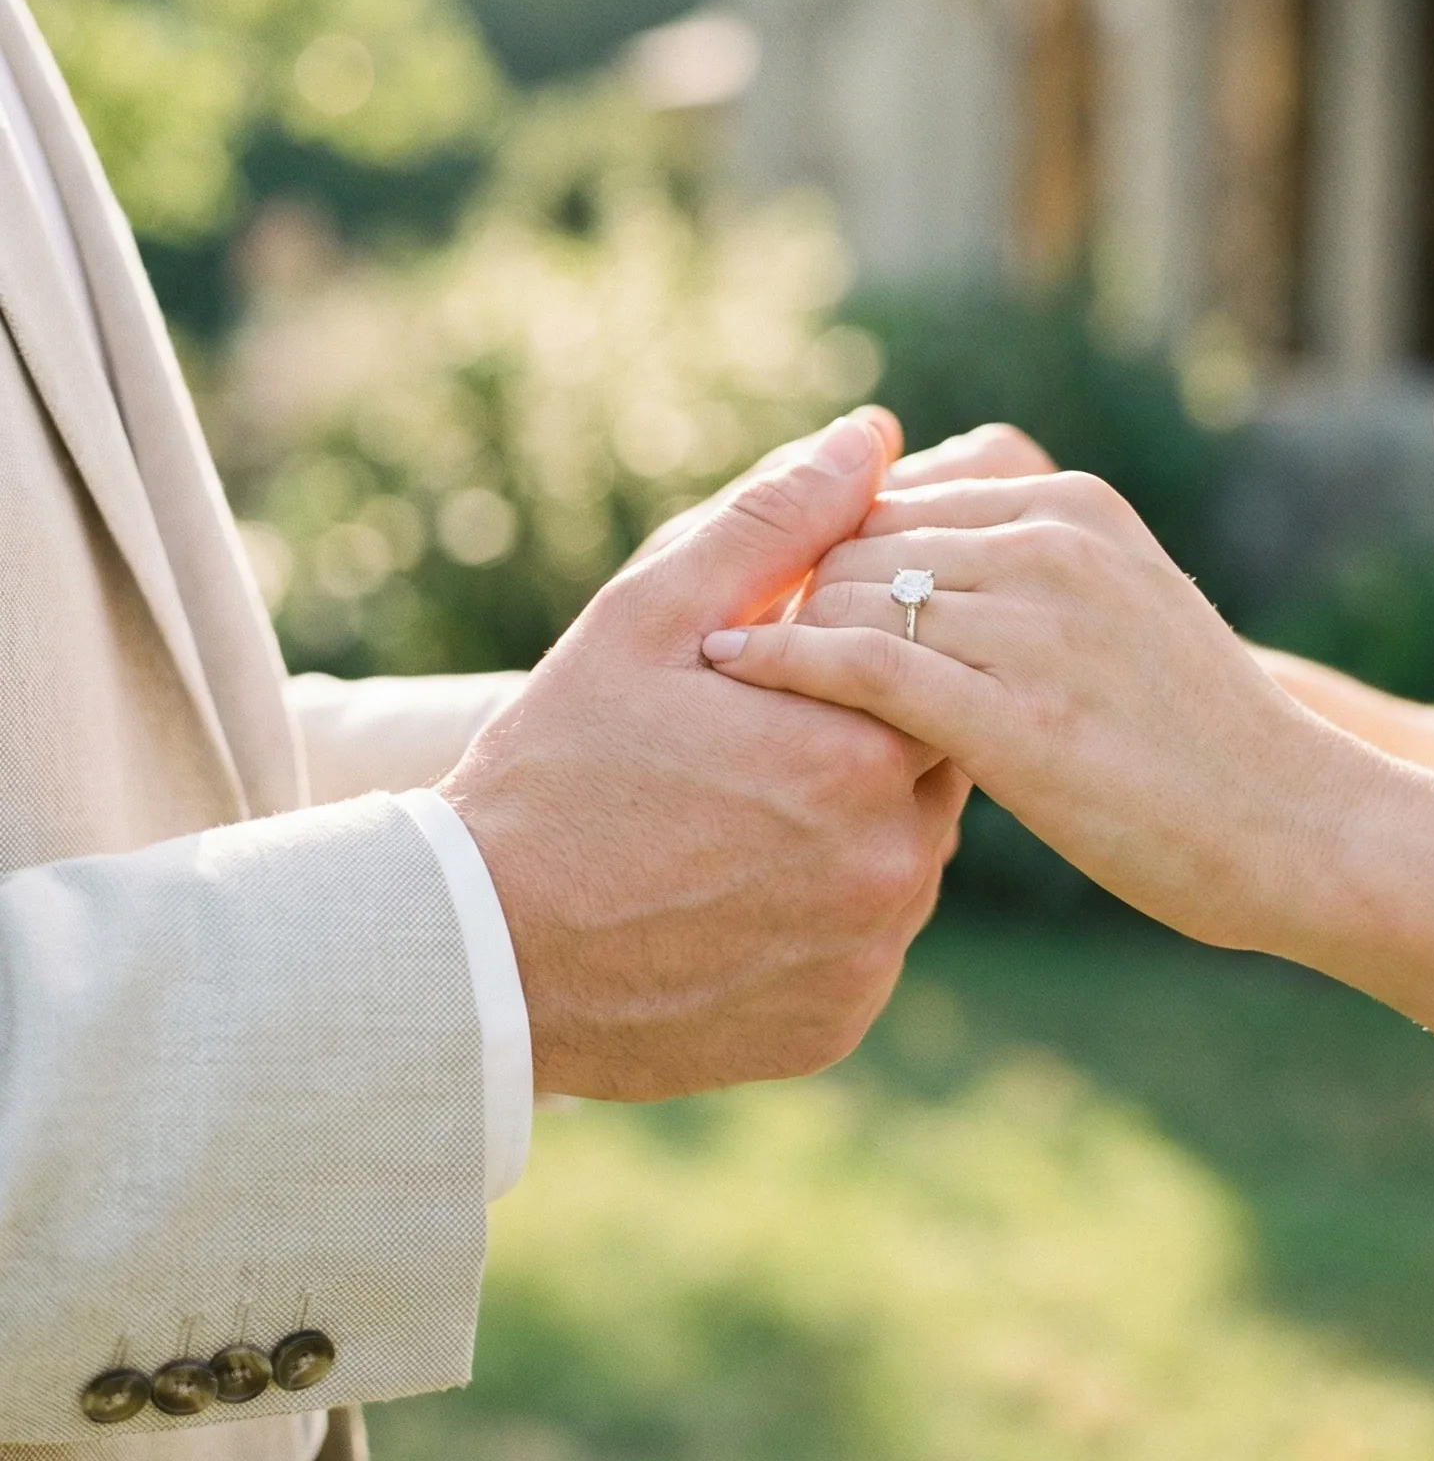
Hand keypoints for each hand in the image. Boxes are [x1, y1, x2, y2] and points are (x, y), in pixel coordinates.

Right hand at [443, 411, 968, 1099]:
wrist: (475, 954)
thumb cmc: (555, 766)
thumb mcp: (647, 615)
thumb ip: (777, 522)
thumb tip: (877, 436)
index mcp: (862, 751)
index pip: (931, 671)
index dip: (863, 656)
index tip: (784, 669)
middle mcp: (892, 865)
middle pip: (928, 766)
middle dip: (860, 739)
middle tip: (754, 744)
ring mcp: (868, 957)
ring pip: (901, 857)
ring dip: (847, 828)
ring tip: (734, 819)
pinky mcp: (837, 1025)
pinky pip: (862, 948)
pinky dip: (819, 917)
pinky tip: (729, 898)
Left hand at [699, 470, 1353, 953]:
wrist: (1301, 829)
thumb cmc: (1198, 742)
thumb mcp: (1119, 611)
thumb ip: (1024, 572)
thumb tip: (911, 565)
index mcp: (1071, 505)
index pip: (891, 500)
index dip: (819, 555)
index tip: (765, 603)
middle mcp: (1053, 543)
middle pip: (857, 539)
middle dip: (790, 592)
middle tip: (727, 644)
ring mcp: (1038, 625)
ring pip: (852, 593)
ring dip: (783, 634)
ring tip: (723, 683)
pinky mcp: (1018, 715)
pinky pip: (863, 666)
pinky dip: (782, 661)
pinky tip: (727, 670)